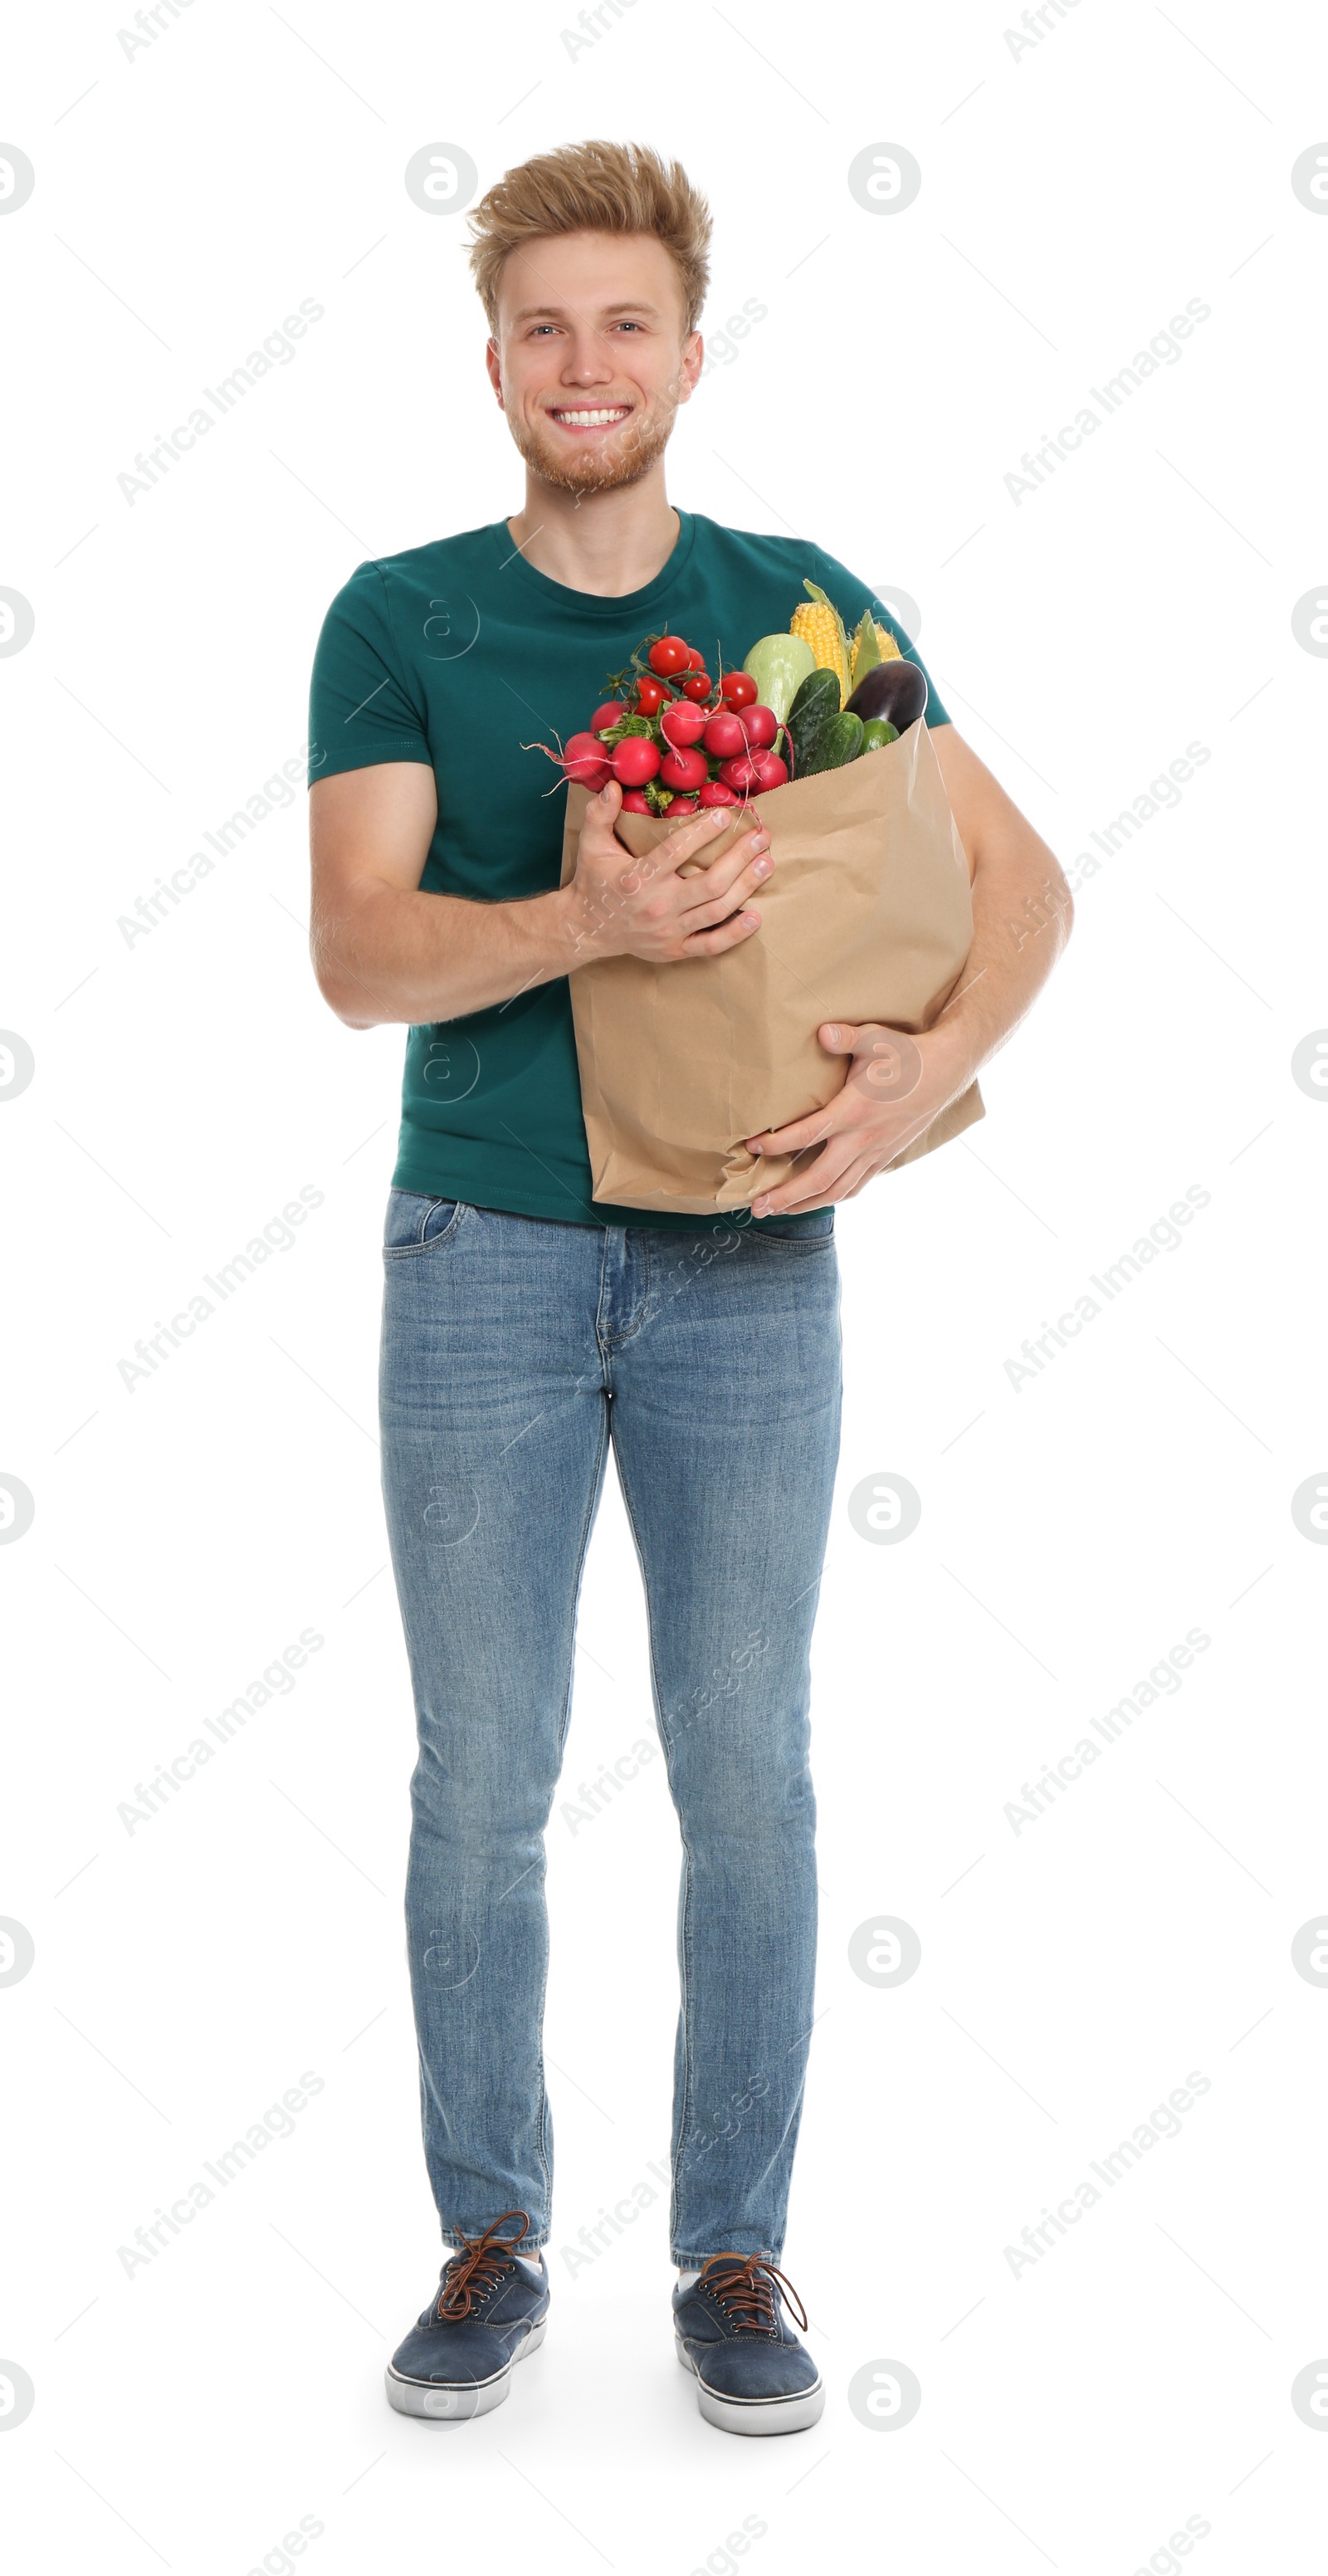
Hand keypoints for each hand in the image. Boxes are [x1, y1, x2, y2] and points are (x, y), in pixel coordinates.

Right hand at [566, 777, 773, 965]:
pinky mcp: (675, 950)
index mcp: (638, 878)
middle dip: (740, 858)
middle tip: (761, 838)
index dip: (703, 832)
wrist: (586, 929)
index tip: (725, 816)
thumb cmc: (593, 882)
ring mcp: (668, 931)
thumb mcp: (591, 845)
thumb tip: (613, 784)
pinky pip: (711, 945)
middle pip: (710, 883)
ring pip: (717, 910)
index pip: (676, 852)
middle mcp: (657, 906)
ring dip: (746, 886)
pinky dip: (736, 933)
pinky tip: (756, 916)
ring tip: (766, 863)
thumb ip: (600, 814)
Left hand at [745, 1019, 972, 1216]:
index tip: (752, 1147)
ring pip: (837, 1190)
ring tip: (778, 1211)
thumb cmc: (906, 1054)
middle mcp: (864, 1138)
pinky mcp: (885, 1157)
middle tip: (757, 1206)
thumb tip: (822, 1033)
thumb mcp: (875, 1038)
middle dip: (785, 1195)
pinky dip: (833, 1198)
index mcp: (855, 1111)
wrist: (946, 1071)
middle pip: (819, 1178)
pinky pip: (856, 1186)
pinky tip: (816, 1202)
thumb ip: (846, 1037)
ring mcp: (876, 1152)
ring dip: (805, 1205)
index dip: (777, 1144)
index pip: (809, 1134)